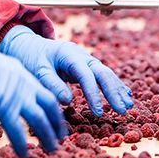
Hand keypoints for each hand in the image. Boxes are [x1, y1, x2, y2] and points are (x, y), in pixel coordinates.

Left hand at [0, 26, 132, 116]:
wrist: (29, 45)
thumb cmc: (31, 58)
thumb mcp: (36, 70)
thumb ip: (51, 83)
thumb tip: (67, 100)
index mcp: (70, 55)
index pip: (86, 76)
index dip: (93, 94)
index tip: (98, 113)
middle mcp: (83, 56)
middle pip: (103, 73)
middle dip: (114, 93)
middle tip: (123, 111)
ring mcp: (88, 60)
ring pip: (107, 75)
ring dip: (118, 91)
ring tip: (129, 106)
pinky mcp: (88, 66)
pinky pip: (105, 76)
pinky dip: (116, 86)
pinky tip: (127, 95)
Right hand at [0, 35, 65, 157]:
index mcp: (21, 74)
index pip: (43, 92)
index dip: (52, 108)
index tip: (56, 120)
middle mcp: (24, 84)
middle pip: (49, 105)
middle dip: (57, 122)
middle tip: (62, 137)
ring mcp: (16, 95)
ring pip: (39, 119)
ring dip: (47, 136)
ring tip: (52, 149)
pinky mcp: (3, 105)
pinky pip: (16, 128)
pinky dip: (21, 143)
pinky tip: (24, 155)